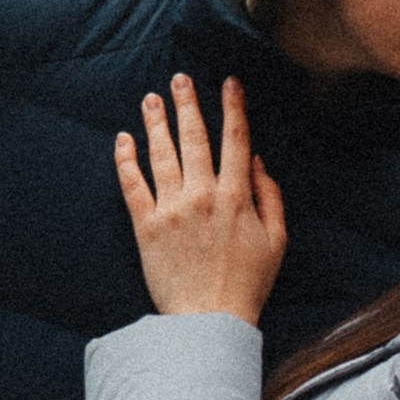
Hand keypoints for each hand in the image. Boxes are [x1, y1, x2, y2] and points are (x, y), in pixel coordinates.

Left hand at [113, 73, 286, 323]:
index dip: (232, 108)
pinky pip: (132, 186)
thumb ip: (270, 197)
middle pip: (194, 138)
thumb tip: (257, 162)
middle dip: (187, 104)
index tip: (229, 83)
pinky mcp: (147, 227)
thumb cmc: (247, 285)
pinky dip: (126, 160)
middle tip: (179, 79)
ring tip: (150, 99)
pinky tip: (123, 140)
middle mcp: (202, 195)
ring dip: (155, 123)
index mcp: (236, 197)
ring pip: (161, 155)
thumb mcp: (276, 240)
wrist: (209, 320)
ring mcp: (172, 209)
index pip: (235, 141)